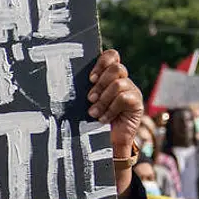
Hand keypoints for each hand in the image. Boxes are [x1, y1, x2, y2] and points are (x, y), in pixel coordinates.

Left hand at [87, 50, 142, 191]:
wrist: (105, 143)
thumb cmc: (90, 119)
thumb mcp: (85, 101)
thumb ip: (84, 87)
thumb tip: (61, 75)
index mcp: (109, 76)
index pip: (112, 56)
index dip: (102, 62)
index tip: (89, 79)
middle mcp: (123, 80)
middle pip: (116, 68)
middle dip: (100, 84)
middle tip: (90, 99)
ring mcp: (132, 90)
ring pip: (118, 84)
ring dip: (103, 99)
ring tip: (94, 112)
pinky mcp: (137, 103)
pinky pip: (124, 98)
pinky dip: (111, 109)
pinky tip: (103, 119)